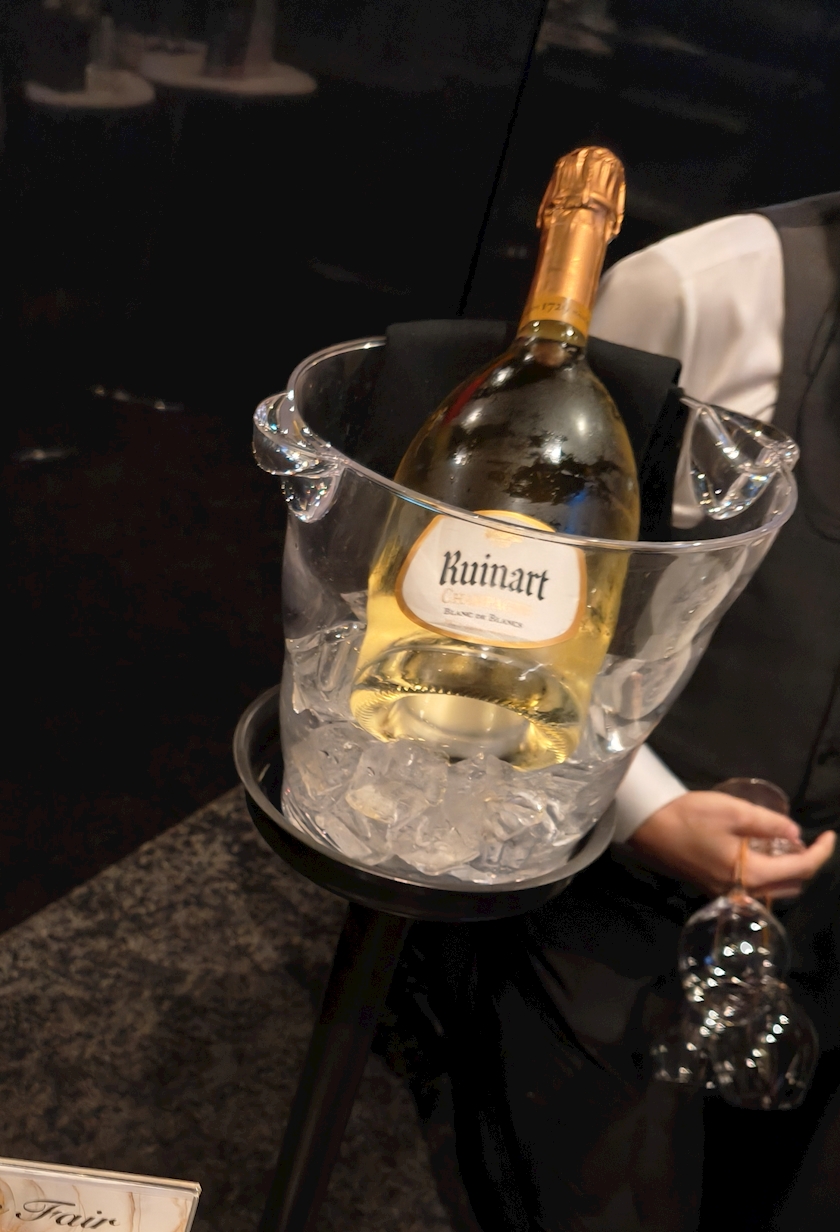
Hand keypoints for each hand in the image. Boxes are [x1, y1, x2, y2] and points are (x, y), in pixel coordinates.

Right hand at [627, 791, 835, 898]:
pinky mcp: (713, 887)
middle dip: (807, 864)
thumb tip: (796, 834)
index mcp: (751, 873)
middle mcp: (742, 890)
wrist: (646, 827)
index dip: (821, 852)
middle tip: (810, 840)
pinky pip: (754, 886)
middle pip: (791, 886)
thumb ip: (769, 824)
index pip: (801, 869)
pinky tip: (762, 851)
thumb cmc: (689, 817)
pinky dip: (768, 872)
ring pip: (773, 890)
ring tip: (788, 844)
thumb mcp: (733, 811)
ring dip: (789, 871)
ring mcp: (726, 892)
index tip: (830, 834)